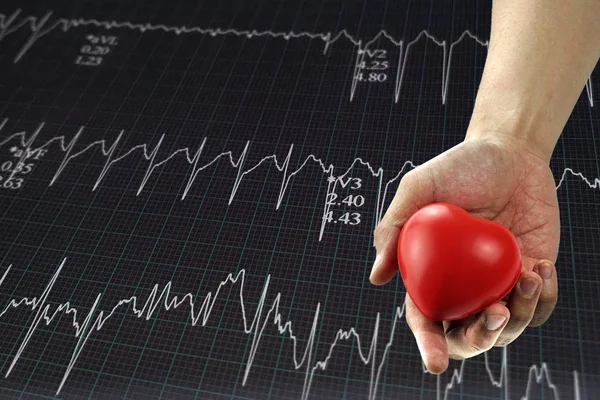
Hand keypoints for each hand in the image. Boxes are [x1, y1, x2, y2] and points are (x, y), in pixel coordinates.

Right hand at [370, 134, 559, 373]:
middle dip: (479, 340)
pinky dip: (541, 299)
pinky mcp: (530, 276)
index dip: (429, 344)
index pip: (425, 318)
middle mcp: (463, 286)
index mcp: (431, 273)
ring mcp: (497, 284)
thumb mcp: (418, 187)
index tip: (436, 363)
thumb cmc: (458, 167)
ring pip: (506, 329)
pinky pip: (538, 308)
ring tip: (526, 275)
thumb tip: (377, 278)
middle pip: (466, 336)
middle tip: (491, 316)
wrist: (510, 152)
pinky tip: (540, 268)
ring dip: (518, 315)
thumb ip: (393, 227)